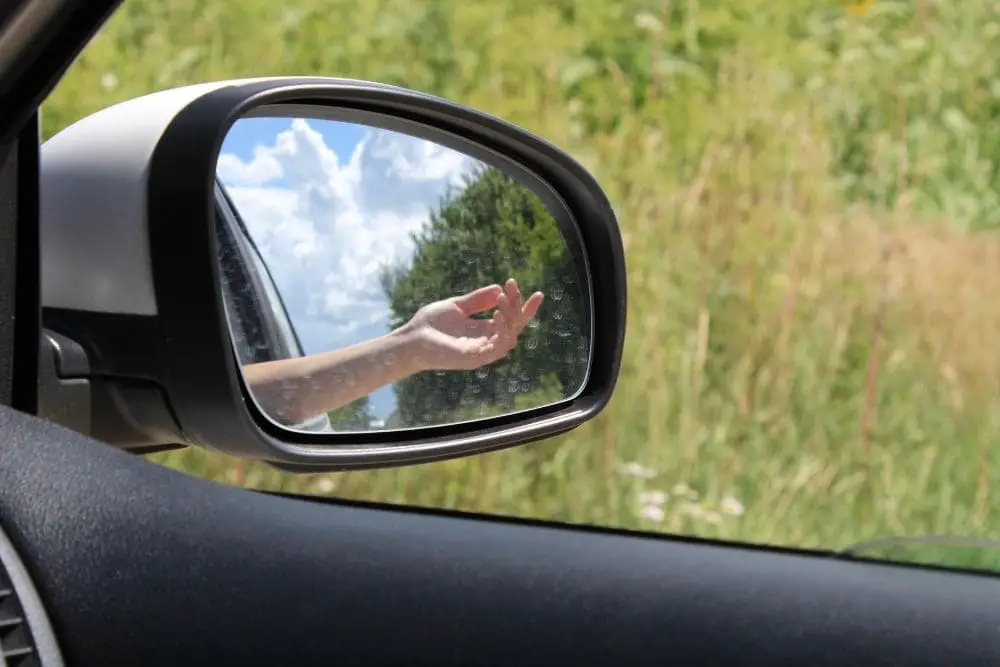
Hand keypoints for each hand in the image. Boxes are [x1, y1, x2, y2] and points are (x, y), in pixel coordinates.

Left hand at [401, 278, 543, 371]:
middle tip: (510, 289)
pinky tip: (496, 316)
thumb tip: (499, 289)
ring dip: (510, 318)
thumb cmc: (431, 324)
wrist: (411, 339)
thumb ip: (477, 299)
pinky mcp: (474, 359)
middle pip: (515, 327)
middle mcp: (487, 341)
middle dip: (518, 307)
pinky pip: (496, 349)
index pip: (513, 320)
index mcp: (485, 329)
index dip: (527, 308)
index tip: (538, 293)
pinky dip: (501, 333)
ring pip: (510, 338)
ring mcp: (482, 352)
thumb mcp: (457, 305)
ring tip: (502, 301)